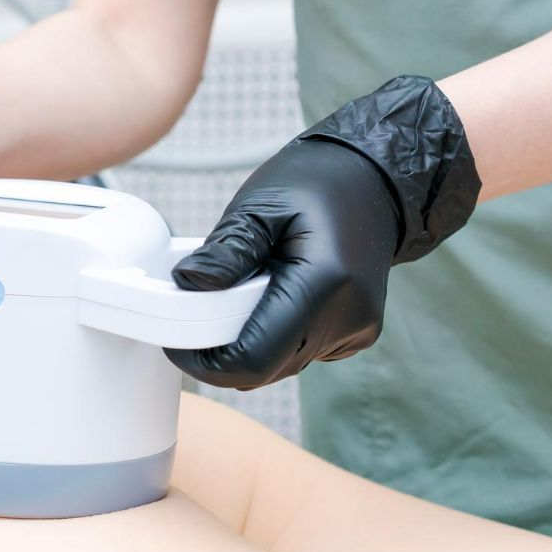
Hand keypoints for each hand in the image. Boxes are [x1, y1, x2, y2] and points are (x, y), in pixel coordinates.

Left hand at [167, 75, 481, 388]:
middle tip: (199, 310)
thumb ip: (224, 252)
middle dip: (221, 351)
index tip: (176, 342)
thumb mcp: (259, 207)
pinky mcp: (354, 335)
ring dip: (247, 341)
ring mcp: (355, 331)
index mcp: (325, 283)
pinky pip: (297, 353)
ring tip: (241, 292)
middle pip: (264, 369)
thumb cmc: (317, 185)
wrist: (375, 182)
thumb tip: (185, 285)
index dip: (206, 362)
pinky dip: (271, 335)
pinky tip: (271, 295)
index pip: (252, 358)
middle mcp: (348, 317)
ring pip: (279, 365)